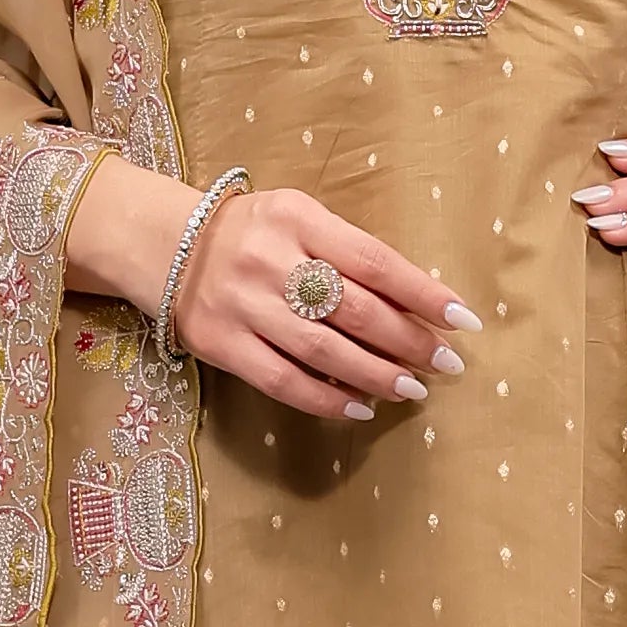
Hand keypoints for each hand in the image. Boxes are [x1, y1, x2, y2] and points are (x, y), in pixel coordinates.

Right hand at [174, 182, 471, 423]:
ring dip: (376, 375)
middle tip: (446, 362)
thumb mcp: (298, 219)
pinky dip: (328, 400)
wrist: (163, 244)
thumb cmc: (253, 232)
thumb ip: (347, 252)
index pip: (374, 261)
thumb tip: (414, 305)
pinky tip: (361, 408)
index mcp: (297, 218)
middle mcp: (270, 260)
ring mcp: (243, 304)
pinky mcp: (221, 343)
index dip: (423, 293)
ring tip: (413, 389)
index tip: (462, 319)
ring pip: (323, 351)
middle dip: (409, 341)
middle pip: (355, 310)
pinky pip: (284, 380)